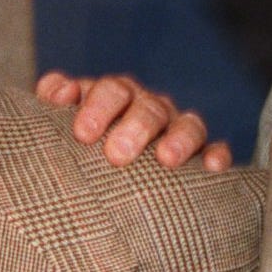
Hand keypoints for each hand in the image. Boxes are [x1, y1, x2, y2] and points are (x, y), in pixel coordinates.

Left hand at [35, 71, 231, 171]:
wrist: (99, 181)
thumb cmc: (79, 148)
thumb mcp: (59, 124)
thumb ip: (55, 100)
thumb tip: (62, 91)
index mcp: (116, 97)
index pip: (112, 91)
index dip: (98, 107)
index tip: (83, 134)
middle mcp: (149, 108)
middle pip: (149, 107)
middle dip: (134, 127)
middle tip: (116, 155)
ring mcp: (178, 130)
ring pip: (188, 124)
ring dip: (178, 139)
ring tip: (165, 160)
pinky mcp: (203, 155)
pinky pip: (215, 150)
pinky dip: (216, 156)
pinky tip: (211, 168)